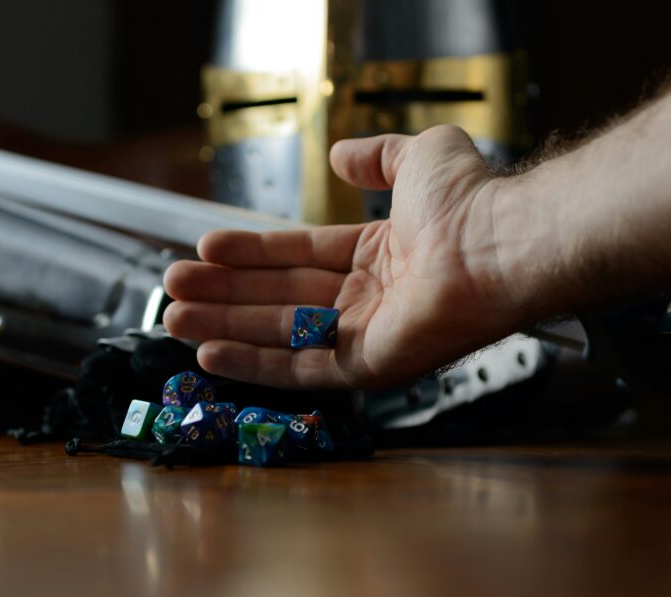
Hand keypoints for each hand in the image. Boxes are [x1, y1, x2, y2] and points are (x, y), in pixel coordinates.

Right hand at [163, 125, 532, 388]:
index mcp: (379, 253)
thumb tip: (342, 154)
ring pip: (279, 333)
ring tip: (174, 315)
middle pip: (278, 296)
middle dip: (223, 291)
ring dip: (224, 325)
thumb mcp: (418, 157)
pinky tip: (210, 352)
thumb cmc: (470, 202)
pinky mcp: (366, 368)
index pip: (299, 254)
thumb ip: (377, 155)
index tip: (205, 245)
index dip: (250, 251)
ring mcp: (366, 335)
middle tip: (174, 285)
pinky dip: (253, 363)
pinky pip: (300, 369)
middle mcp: (370, 297)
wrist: (496, 244)